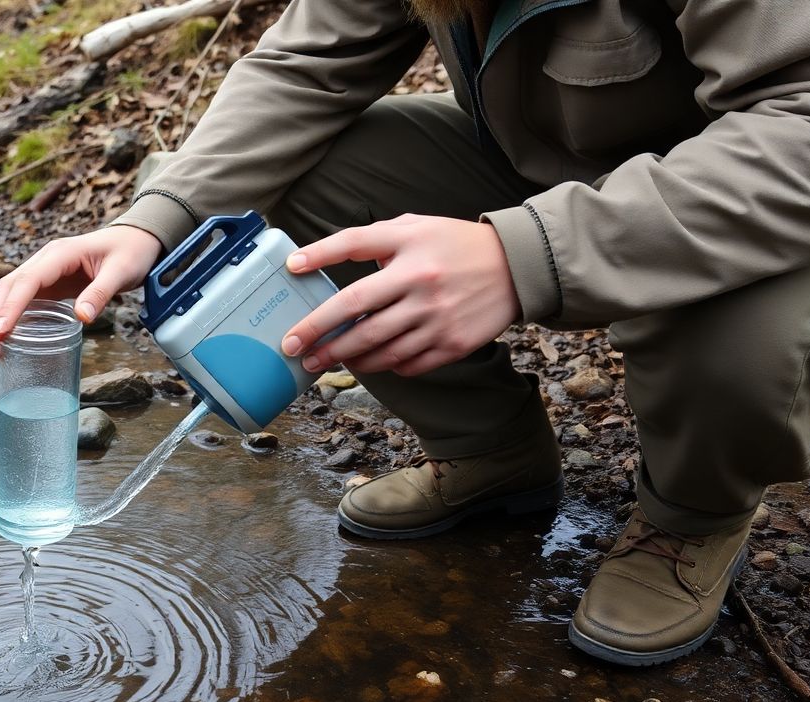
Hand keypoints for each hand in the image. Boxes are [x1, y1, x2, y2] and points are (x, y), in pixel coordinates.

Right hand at [0, 225, 161, 362]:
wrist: (137, 239)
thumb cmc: (131, 252)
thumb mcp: (121, 272)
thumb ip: (100, 293)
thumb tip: (82, 318)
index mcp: (60, 254)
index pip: (27, 281)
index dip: (10, 308)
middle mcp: (46, 260)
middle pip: (10, 287)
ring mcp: (46, 271)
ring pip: (13, 294)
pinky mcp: (51, 283)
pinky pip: (26, 300)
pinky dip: (14, 319)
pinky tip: (10, 339)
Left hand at [280, 215, 520, 376]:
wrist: (518, 267)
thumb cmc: (456, 244)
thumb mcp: (415, 227)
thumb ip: (371, 238)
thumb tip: (322, 256)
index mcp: (410, 253)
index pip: (355, 251)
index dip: (320, 257)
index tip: (291, 268)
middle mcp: (422, 287)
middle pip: (359, 317)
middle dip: (320, 337)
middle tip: (294, 349)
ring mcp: (438, 320)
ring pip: (380, 350)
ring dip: (347, 359)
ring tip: (325, 361)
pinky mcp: (453, 345)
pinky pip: (407, 365)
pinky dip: (385, 366)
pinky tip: (370, 362)